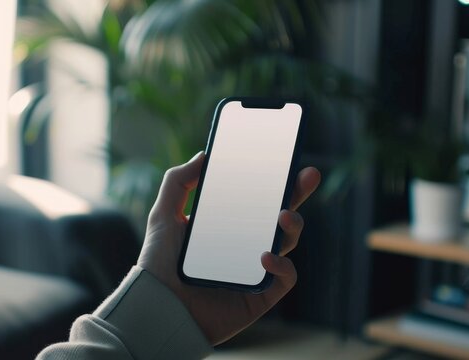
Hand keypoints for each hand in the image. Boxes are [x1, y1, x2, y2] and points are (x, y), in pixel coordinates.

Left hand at [137, 151, 320, 344]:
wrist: (158, 307)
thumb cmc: (158, 265)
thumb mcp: (163, 216)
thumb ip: (178, 182)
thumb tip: (204, 155)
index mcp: (229, 224)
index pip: (258, 198)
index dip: (276, 180)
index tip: (286, 159)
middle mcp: (246, 244)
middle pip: (281, 215)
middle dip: (299, 193)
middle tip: (309, 174)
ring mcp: (256, 269)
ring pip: (288, 242)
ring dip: (293, 226)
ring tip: (283, 216)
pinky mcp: (261, 295)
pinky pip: (286, 278)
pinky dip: (283, 265)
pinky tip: (266, 257)